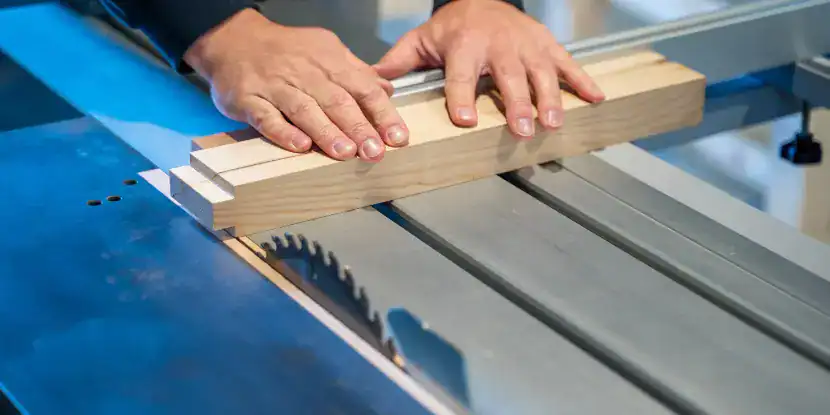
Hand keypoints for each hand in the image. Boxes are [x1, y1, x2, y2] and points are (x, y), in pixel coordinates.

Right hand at [184, 9, 408, 161]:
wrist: (232, 39)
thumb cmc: (285, 52)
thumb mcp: (325, 51)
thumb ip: (356, 72)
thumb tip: (387, 90)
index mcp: (328, 60)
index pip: (363, 87)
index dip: (382, 114)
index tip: (397, 137)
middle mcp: (305, 71)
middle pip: (337, 100)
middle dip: (359, 128)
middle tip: (375, 152)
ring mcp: (275, 85)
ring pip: (305, 109)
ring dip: (327, 132)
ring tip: (345, 153)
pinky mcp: (248, 99)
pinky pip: (267, 116)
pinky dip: (284, 132)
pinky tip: (300, 146)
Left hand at [374, 0, 604, 138]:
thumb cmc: (453, 26)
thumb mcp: (422, 39)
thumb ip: (398, 62)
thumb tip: (372, 83)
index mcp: (465, 45)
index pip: (461, 75)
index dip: (462, 97)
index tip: (464, 120)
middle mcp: (498, 44)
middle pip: (508, 77)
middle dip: (516, 104)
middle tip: (520, 130)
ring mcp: (526, 45)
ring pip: (541, 73)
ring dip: (549, 99)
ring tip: (553, 124)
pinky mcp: (547, 45)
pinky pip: (567, 63)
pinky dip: (583, 81)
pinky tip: (596, 99)